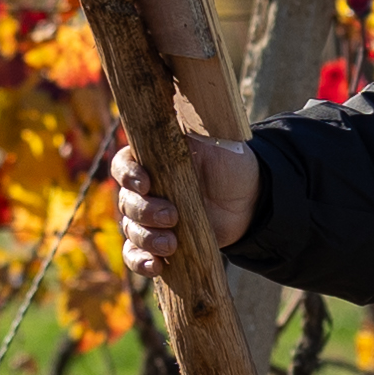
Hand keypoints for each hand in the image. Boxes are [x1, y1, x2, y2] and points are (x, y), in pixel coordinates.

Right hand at [108, 134, 259, 282]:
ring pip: (130, 231)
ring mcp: (149, 218)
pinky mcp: (159, 243)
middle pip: (125, 202)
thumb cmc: (230, 163)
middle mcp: (144, 189)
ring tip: (172, 244)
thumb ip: (190, 134)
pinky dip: (140, 262)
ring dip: (146, 239)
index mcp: (150, 160)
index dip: (128, 175)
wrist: (250, 200)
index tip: (146, 183)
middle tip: (171, 216)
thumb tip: (174, 109)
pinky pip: (137, 255)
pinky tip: (156, 266)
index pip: (123, 165)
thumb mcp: (213, 141)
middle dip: (144, 212)